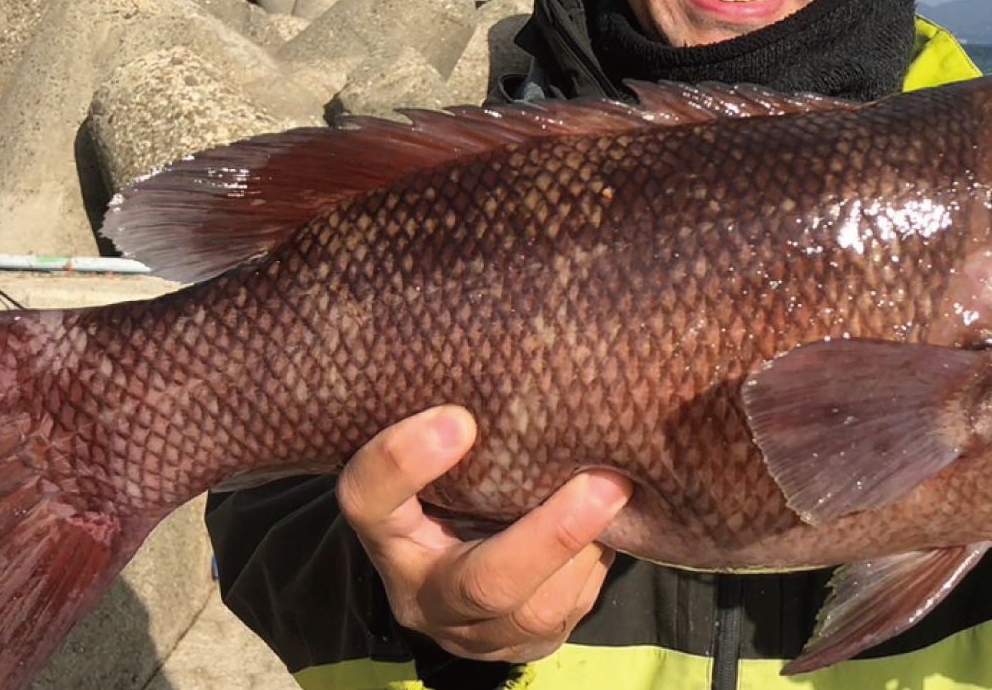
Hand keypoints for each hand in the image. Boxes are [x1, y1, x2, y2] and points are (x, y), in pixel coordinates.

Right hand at [336, 405, 632, 663]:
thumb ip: (455, 423)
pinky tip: (618, 520)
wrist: (451, 567)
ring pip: (538, 608)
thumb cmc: (448, 483)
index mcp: (385, 532)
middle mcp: (421, 593)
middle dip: (550, 535)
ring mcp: (476, 632)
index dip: (402, 463)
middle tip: (604, 481)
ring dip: (588, 550)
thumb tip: (518, 346)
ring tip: (622, 491)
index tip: (458, 418)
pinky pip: (568, 613)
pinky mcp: (525, 645)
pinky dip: (596, 565)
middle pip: (482, 581)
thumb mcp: (435, 457)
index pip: (368, 500)